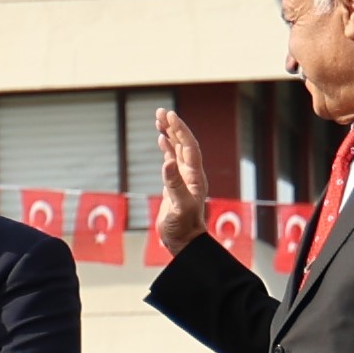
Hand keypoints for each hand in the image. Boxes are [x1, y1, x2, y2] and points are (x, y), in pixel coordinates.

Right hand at [152, 103, 217, 251]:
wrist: (183, 241)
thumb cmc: (182, 226)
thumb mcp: (178, 206)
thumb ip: (173, 184)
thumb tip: (166, 161)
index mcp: (194, 176)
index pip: (189, 146)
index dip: (180, 130)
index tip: (170, 116)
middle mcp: (191, 173)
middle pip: (183, 143)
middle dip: (173, 126)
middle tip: (161, 111)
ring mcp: (183, 177)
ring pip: (177, 148)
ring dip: (169, 133)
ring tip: (159, 118)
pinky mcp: (175, 183)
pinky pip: (172, 159)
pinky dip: (166, 147)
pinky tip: (161, 139)